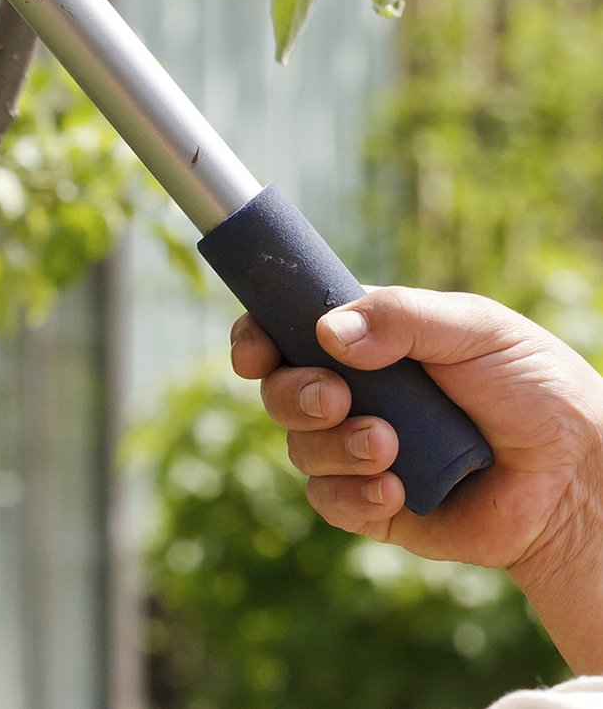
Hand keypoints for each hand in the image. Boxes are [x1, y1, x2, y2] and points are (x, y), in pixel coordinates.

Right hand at [233, 286, 602, 670]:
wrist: (578, 476)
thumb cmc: (533, 388)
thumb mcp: (472, 329)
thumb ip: (400, 318)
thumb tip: (326, 334)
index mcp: (365, 340)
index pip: (283, 330)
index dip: (256, 339)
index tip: (254, 351)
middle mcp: (354, 393)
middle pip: (279, 391)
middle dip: (293, 395)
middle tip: (334, 398)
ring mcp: (363, 450)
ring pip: (301, 449)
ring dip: (333, 447)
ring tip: (388, 448)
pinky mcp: (379, 507)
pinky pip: (331, 504)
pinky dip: (352, 496)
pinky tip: (394, 490)